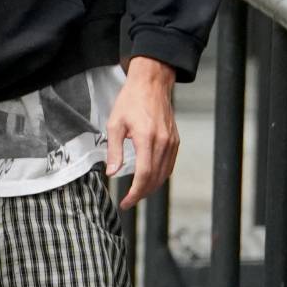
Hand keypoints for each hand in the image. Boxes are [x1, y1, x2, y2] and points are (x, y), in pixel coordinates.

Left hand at [108, 57, 178, 209]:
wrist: (151, 84)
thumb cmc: (130, 101)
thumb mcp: (115, 124)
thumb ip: (114, 150)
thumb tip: (112, 173)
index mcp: (147, 138)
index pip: (144, 174)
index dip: (135, 192)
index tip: (125, 202)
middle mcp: (163, 142)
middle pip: (156, 178)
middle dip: (142, 194)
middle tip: (128, 202)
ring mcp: (172, 141)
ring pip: (165, 173)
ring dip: (152, 187)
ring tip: (137, 193)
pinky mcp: (175, 140)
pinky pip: (169, 164)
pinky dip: (160, 176)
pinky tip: (149, 179)